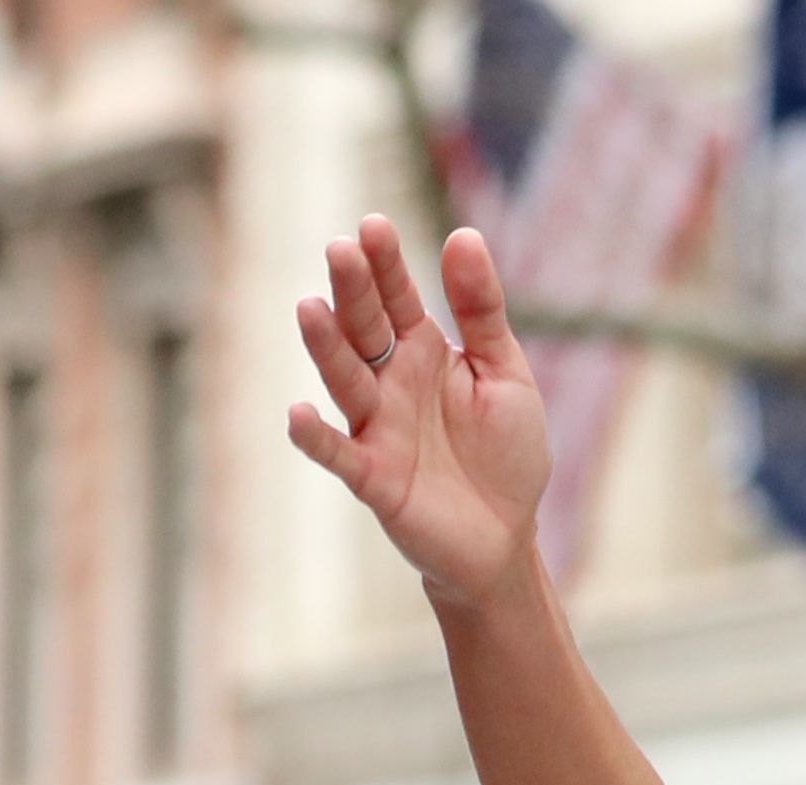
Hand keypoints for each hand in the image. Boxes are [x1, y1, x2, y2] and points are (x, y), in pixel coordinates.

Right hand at [287, 217, 551, 609]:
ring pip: (345, 380)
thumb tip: (464, 234)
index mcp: (422, 350)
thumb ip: (482, 310)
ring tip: (310, 308)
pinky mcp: (374, 479)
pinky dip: (318, 438)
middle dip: (353, 291)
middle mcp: (390, 382)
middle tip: (340, 250)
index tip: (373, 226)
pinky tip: (299, 413)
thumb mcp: (505, 372)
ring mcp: (377, 428)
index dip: (385, 264)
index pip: (397, 297)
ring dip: (326, 347)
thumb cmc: (505, 452)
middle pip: (365, 328)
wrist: (506, 537)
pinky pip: (339, 455)